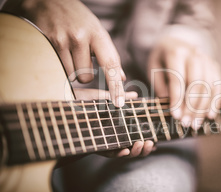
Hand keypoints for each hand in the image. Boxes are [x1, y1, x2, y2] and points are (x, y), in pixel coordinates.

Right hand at [3, 0, 125, 106]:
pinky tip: (58, 50)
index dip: (115, 86)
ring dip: (71, 70)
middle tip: (80, 56)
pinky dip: (59, 64)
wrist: (48, 0)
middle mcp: (81, 37)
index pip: (111, 65)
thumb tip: (122, 77)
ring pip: (71, 75)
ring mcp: (63, 40)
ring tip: (69, 51)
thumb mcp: (98, 31)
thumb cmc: (78, 19)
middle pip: (87, 77)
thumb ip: (109, 54)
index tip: (119, 103)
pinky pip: (57, 68)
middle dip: (84, 73)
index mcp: (98, 34)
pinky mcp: (47, 43)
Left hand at [74, 88, 154, 156]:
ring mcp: (104, 143)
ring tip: (140, 144)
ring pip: (122, 153)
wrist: (62, 110)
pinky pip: (108, 153)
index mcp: (117, 129)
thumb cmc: (82, 104)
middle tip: (150, 143)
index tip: (155, 141)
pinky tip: (124, 150)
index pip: (135, 138)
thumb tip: (135, 95)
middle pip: (132, 149)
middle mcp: (112, 138)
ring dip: (134, 152)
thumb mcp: (104, 100)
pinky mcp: (94, 146)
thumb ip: (120, 98)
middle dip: (143, 149)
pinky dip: (117, 153)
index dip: (146, 142)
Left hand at [148, 37, 220, 128]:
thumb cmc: (161, 60)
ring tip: (195, 123)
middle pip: (197, 82)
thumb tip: (172, 108)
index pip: (178, 78)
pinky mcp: (214, 66)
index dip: (177, 98)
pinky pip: (218, 85)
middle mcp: (194, 54)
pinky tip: (209, 115)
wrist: (173, 42)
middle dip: (191, 106)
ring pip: (209, 85)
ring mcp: (207, 59)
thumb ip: (161, 87)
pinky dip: (215, 102)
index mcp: (176, 53)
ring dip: (203, 107)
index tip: (175, 115)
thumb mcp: (154, 69)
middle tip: (186, 123)